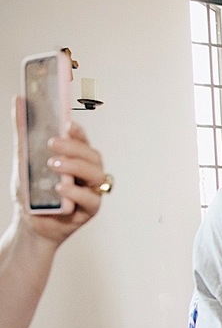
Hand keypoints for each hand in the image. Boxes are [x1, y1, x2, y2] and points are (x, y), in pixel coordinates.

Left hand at [13, 99, 104, 244]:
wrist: (30, 225)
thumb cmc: (32, 194)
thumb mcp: (24, 159)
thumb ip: (24, 132)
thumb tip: (19, 102)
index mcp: (75, 159)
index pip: (83, 141)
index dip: (79, 132)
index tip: (67, 124)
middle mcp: (87, 174)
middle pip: (94, 156)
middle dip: (76, 148)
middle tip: (54, 144)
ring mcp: (91, 192)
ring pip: (96, 175)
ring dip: (76, 167)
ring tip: (53, 166)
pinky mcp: (90, 210)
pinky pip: (91, 199)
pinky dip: (76, 193)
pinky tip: (61, 189)